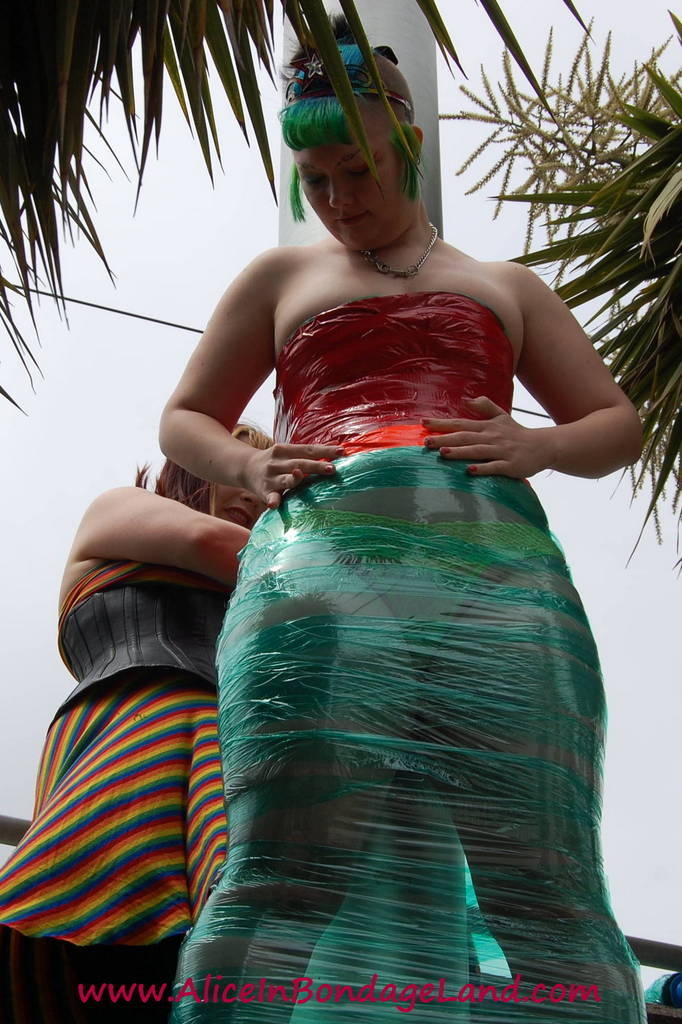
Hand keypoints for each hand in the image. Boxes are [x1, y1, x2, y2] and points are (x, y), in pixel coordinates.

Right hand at [244, 443, 345, 508]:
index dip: (325, 450)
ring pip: (285, 478)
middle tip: (332, 468)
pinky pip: (269, 497)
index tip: (341, 452)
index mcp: (285, 450)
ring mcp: (271, 478)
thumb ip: (308, 453)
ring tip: (300, 475)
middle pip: (299, 463)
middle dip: (315, 465)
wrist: (244, 468)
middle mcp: (278, 462)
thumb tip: (337, 448)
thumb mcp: (288, 453)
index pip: (308, 449)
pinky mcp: (264, 492)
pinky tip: (274, 505)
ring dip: (294, 478)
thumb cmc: (276, 461)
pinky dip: (272, 501)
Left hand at [423, 396, 554, 477]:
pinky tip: (469, 471)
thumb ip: (485, 407)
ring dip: (460, 452)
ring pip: (477, 451)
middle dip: (445, 439)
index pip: (460, 423)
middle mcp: (492, 437)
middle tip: (426, 442)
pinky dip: (482, 469)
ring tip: (442, 453)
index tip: (423, 423)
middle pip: (465, 437)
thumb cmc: (517, 433)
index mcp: (487, 427)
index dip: (442, 423)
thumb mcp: (501, 416)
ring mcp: (501, 451)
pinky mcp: (510, 465)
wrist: (543, 446)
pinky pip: (494, 467)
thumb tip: (467, 400)